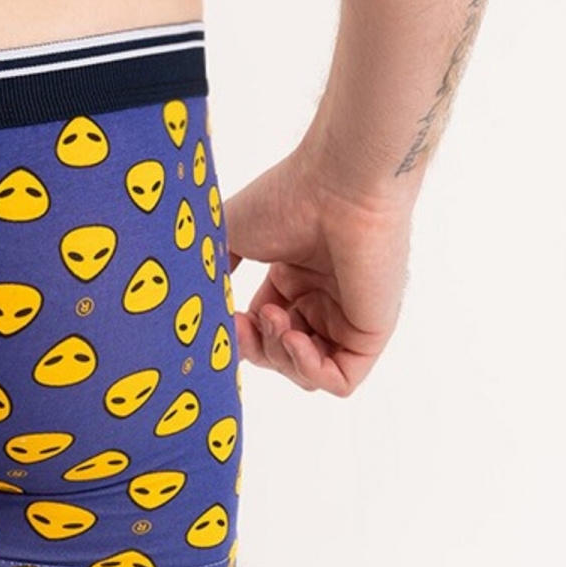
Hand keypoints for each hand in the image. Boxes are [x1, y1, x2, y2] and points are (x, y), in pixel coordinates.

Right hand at [225, 144, 413, 394]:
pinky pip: (341, 380)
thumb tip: (195, 301)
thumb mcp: (232, 232)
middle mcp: (322, 298)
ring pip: (307, 371)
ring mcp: (348, 318)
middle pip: (281, 355)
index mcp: (294, 276)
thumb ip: (214, 269)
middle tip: (245, 322)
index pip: (263, 327)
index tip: (223, 318)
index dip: (241, 333)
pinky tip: (295, 341)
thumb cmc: (286, 198)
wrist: (337, 186)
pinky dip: (310, 371)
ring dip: (281, 358)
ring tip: (276, 320)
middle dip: (257, 348)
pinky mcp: (370, 334)